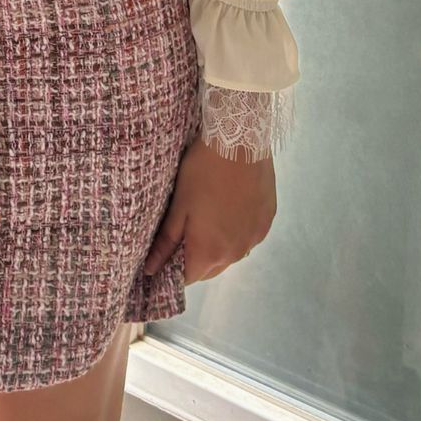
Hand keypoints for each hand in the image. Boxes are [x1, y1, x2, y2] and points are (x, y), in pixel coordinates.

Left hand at [143, 136, 275, 282]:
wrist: (240, 142)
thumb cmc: (202, 172)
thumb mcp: (179, 205)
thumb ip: (166, 241)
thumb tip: (152, 269)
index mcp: (210, 252)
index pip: (189, 278)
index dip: (174, 268)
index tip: (167, 251)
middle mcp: (236, 254)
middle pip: (211, 269)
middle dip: (195, 259)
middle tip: (185, 230)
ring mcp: (255, 238)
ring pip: (231, 254)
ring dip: (218, 246)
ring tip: (208, 216)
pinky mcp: (268, 222)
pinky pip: (248, 238)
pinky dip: (236, 232)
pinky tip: (230, 208)